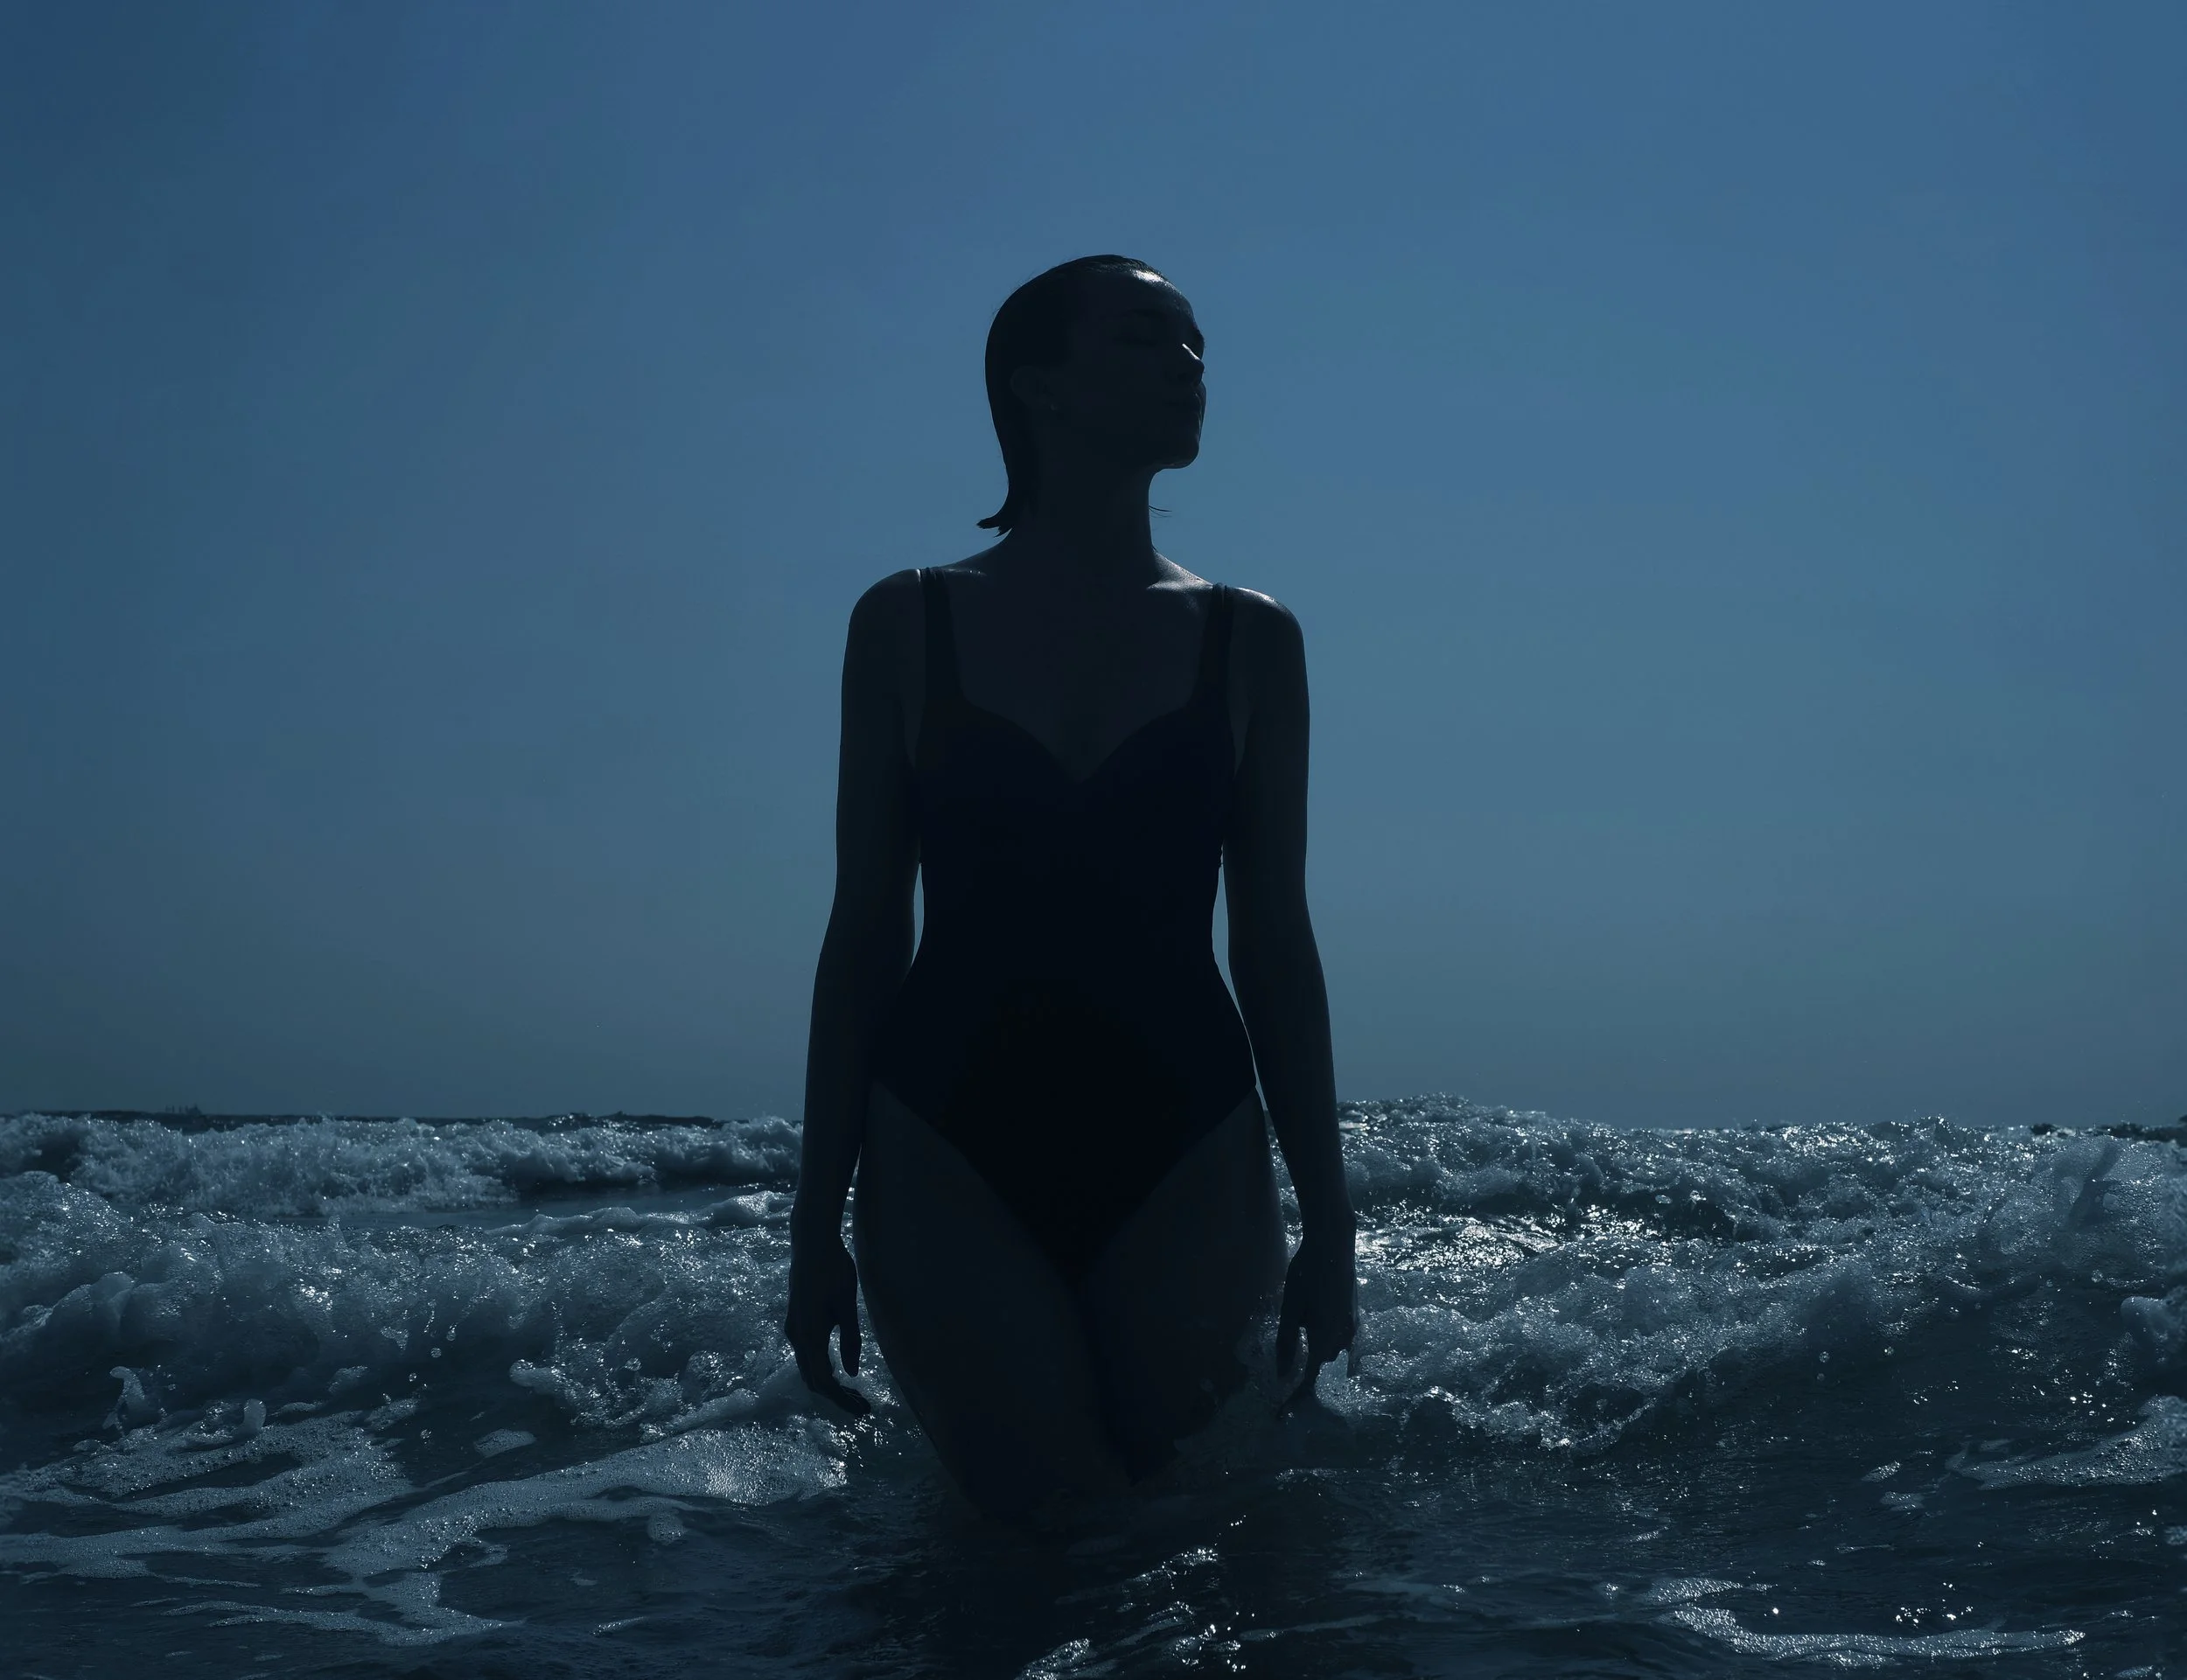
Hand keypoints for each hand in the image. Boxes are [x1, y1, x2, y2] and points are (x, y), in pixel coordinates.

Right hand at [784, 1232, 869, 1416]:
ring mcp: (793, 1329)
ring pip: (808, 1369)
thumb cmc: (833, 1269)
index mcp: (809, 1334)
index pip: (823, 1380)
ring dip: (830, 1384)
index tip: (862, 1410)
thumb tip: (852, 1374)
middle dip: (837, 1397)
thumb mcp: (847, 1304)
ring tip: (856, 1393)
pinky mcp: (796, 1322)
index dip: (842, 1400)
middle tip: (863, 1406)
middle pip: (813, 1379)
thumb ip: (850, 1339)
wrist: (811, 1242)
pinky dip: (823, 1369)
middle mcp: (796, 1336)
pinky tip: (840, 1370)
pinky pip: (807, 1355)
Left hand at [1275, 1229, 1356, 1411]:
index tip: (1281, 1417)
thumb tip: (1282, 1376)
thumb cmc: (1307, 1273)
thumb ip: (1286, 1343)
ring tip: (1301, 1384)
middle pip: (1327, 1377)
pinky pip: (1344, 1350)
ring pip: (1337, 1364)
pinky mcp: (1356, 1320)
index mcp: (1326, 1338)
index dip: (1296, 1402)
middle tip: (1289, 1403)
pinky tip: (1317, 1358)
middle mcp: (1345, 1339)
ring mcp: (1354, 1329)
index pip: (1312, 1381)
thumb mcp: (1289, 1308)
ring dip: (1321, 1376)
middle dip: (1310, 1393)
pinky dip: (1330, 1360)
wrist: (1334, 1244)